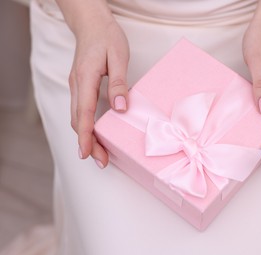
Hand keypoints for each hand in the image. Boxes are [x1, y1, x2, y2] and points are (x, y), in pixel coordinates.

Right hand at [68, 14, 129, 167]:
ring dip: (86, 136)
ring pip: (76, 116)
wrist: (91, 23)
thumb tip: (120, 108)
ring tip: (99, 153)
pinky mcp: (79, 86)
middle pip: (77, 120)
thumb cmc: (106, 36)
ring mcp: (76, 85)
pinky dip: (85, 125)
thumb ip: (119, 83)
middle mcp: (76, 84)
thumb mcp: (118, 56)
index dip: (85, 135)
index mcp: (85, 77)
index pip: (83, 112)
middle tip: (101, 161)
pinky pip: (79, 110)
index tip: (87, 153)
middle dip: (87, 143)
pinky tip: (95, 134)